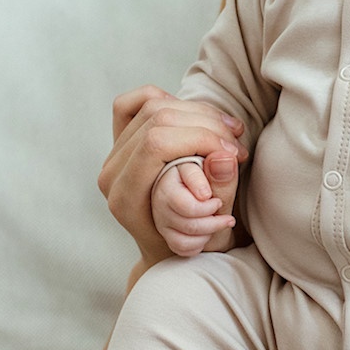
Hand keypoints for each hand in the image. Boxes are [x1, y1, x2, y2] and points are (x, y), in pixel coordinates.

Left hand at [99, 86, 247, 267]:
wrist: (168, 249)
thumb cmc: (191, 244)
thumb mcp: (211, 229)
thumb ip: (220, 191)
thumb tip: (224, 156)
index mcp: (124, 197)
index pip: (157, 143)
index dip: (200, 137)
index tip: (233, 151)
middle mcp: (112, 173)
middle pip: (156, 117)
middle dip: (205, 123)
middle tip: (236, 142)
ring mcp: (114, 154)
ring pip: (151, 104)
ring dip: (198, 111)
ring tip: (228, 131)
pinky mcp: (122, 140)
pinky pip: (135, 102)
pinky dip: (168, 99)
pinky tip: (195, 118)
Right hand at [152, 159, 237, 257]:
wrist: (213, 204)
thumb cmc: (217, 184)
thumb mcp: (222, 176)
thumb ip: (223, 170)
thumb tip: (225, 159)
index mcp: (175, 168)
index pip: (187, 181)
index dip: (206, 197)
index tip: (217, 201)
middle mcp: (162, 190)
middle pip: (188, 210)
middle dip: (213, 217)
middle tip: (224, 211)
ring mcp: (160, 212)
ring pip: (185, 230)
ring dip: (209, 230)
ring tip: (219, 221)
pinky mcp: (163, 230)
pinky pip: (181, 245)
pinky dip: (199, 244)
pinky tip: (206, 233)